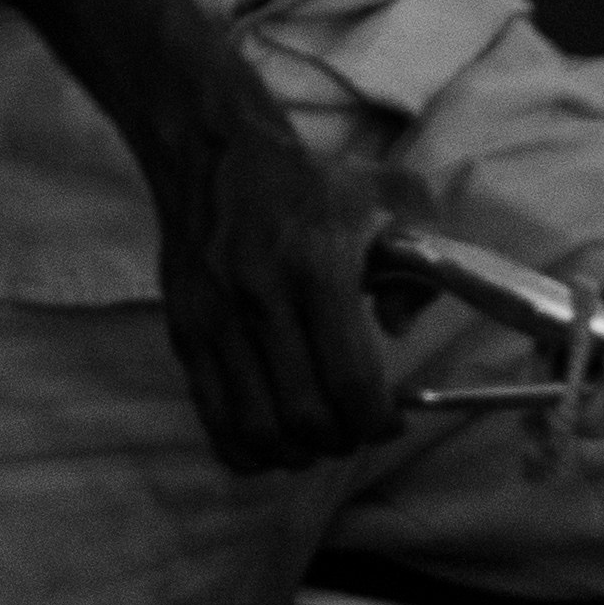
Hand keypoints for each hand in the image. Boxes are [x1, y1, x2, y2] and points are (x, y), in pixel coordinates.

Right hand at [150, 121, 405, 474]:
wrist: (213, 152)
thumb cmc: (310, 181)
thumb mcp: (390, 196)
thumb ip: (418, 262)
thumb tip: (399, 329)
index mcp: (315, 266)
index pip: (349, 380)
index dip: (377, 421)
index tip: (392, 420)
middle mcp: (260, 297)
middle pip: (306, 416)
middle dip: (342, 440)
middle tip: (356, 429)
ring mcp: (215, 319)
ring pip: (258, 428)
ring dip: (296, 452)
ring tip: (317, 437)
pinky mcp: (185, 332)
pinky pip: (213, 418)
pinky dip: (247, 448)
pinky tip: (273, 438)